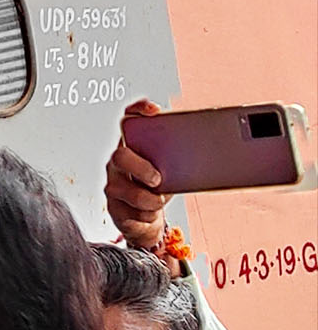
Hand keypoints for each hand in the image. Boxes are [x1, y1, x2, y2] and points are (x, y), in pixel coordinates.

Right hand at [106, 98, 170, 258]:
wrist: (146, 219)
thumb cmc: (160, 188)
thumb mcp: (173, 170)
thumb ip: (182, 158)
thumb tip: (215, 151)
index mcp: (134, 146)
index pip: (130, 120)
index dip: (139, 111)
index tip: (154, 112)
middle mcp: (119, 162)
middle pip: (120, 155)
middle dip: (141, 168)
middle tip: (158, 179)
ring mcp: (114, 183)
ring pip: (124, 189)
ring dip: (148, 199)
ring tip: (160, 201)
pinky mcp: (113, 205)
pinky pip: (129, 211)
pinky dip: (146, 214)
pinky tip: (151, 212)